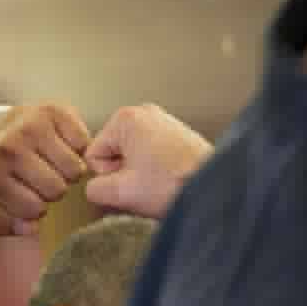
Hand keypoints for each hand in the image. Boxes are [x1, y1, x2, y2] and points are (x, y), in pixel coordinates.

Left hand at [0, 104, 90, 235]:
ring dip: (70, 172)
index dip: (37, 208)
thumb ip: (3, 223)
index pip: (33, 209)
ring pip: (74, 169)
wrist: (10, 128)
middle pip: (57, 190)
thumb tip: (29, 228)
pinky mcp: (56, 112)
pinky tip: (65, 147)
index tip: (32, 197)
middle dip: (54, 190)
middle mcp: (10, 148)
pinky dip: (79, 149)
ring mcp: (33, 127)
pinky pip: (84, 144)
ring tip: (57, 165)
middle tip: (46, 179)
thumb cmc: (7, 170)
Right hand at [85, 104, 211, 218]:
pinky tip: (167, 179)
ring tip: (157, 183)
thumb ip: (93, 189)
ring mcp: (163, 121)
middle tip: (143, 185)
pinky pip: (149, 155)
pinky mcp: (177, 134)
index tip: (128, 183)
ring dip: (138, 174)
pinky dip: (154, 170)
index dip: (106, 177)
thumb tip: (94, 189)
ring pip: (130, 156)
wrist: (213, 188)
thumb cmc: (174, 184)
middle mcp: (144, 112)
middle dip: (122, 174)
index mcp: (125, 118)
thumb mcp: (119, 193)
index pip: (93, 155)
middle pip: (111, 154)